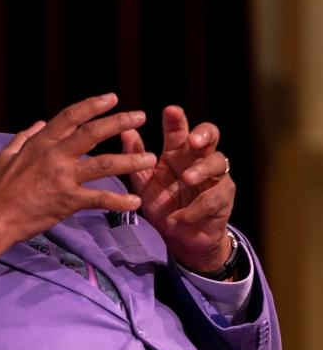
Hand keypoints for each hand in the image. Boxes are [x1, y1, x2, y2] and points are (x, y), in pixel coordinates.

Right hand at [0, 93, 152, 265]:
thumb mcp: (5, 157)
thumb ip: (24, 137)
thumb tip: (40, 123)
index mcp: (40, 144)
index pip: (71, 116)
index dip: (94, 105)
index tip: (112, 98)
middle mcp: (54, 156)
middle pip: (93, 133)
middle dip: (120, 122)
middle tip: (141, 116)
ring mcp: (62, 178)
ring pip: (105, 163)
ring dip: (131, 160)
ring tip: (150, 158)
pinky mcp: (68, 201)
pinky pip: (100, 199)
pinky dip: (119, 201)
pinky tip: (134, 202)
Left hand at [120, 106, 235, 272]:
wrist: (180, 238)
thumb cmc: (163, 206)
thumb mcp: (144, 185)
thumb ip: (136, 161)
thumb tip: (126, 131)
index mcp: (177, 155)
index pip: (179, 132)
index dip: (177, 120)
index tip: (170, 110)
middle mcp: (198, 161)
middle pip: (210, 137)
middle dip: (203, 135)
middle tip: (192, 141)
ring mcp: (215, 178)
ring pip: (218, 163)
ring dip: (202, 170)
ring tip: (187, 178)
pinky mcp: (224, 199)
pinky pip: (213, 198)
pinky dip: (194, 209)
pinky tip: (178, 217)